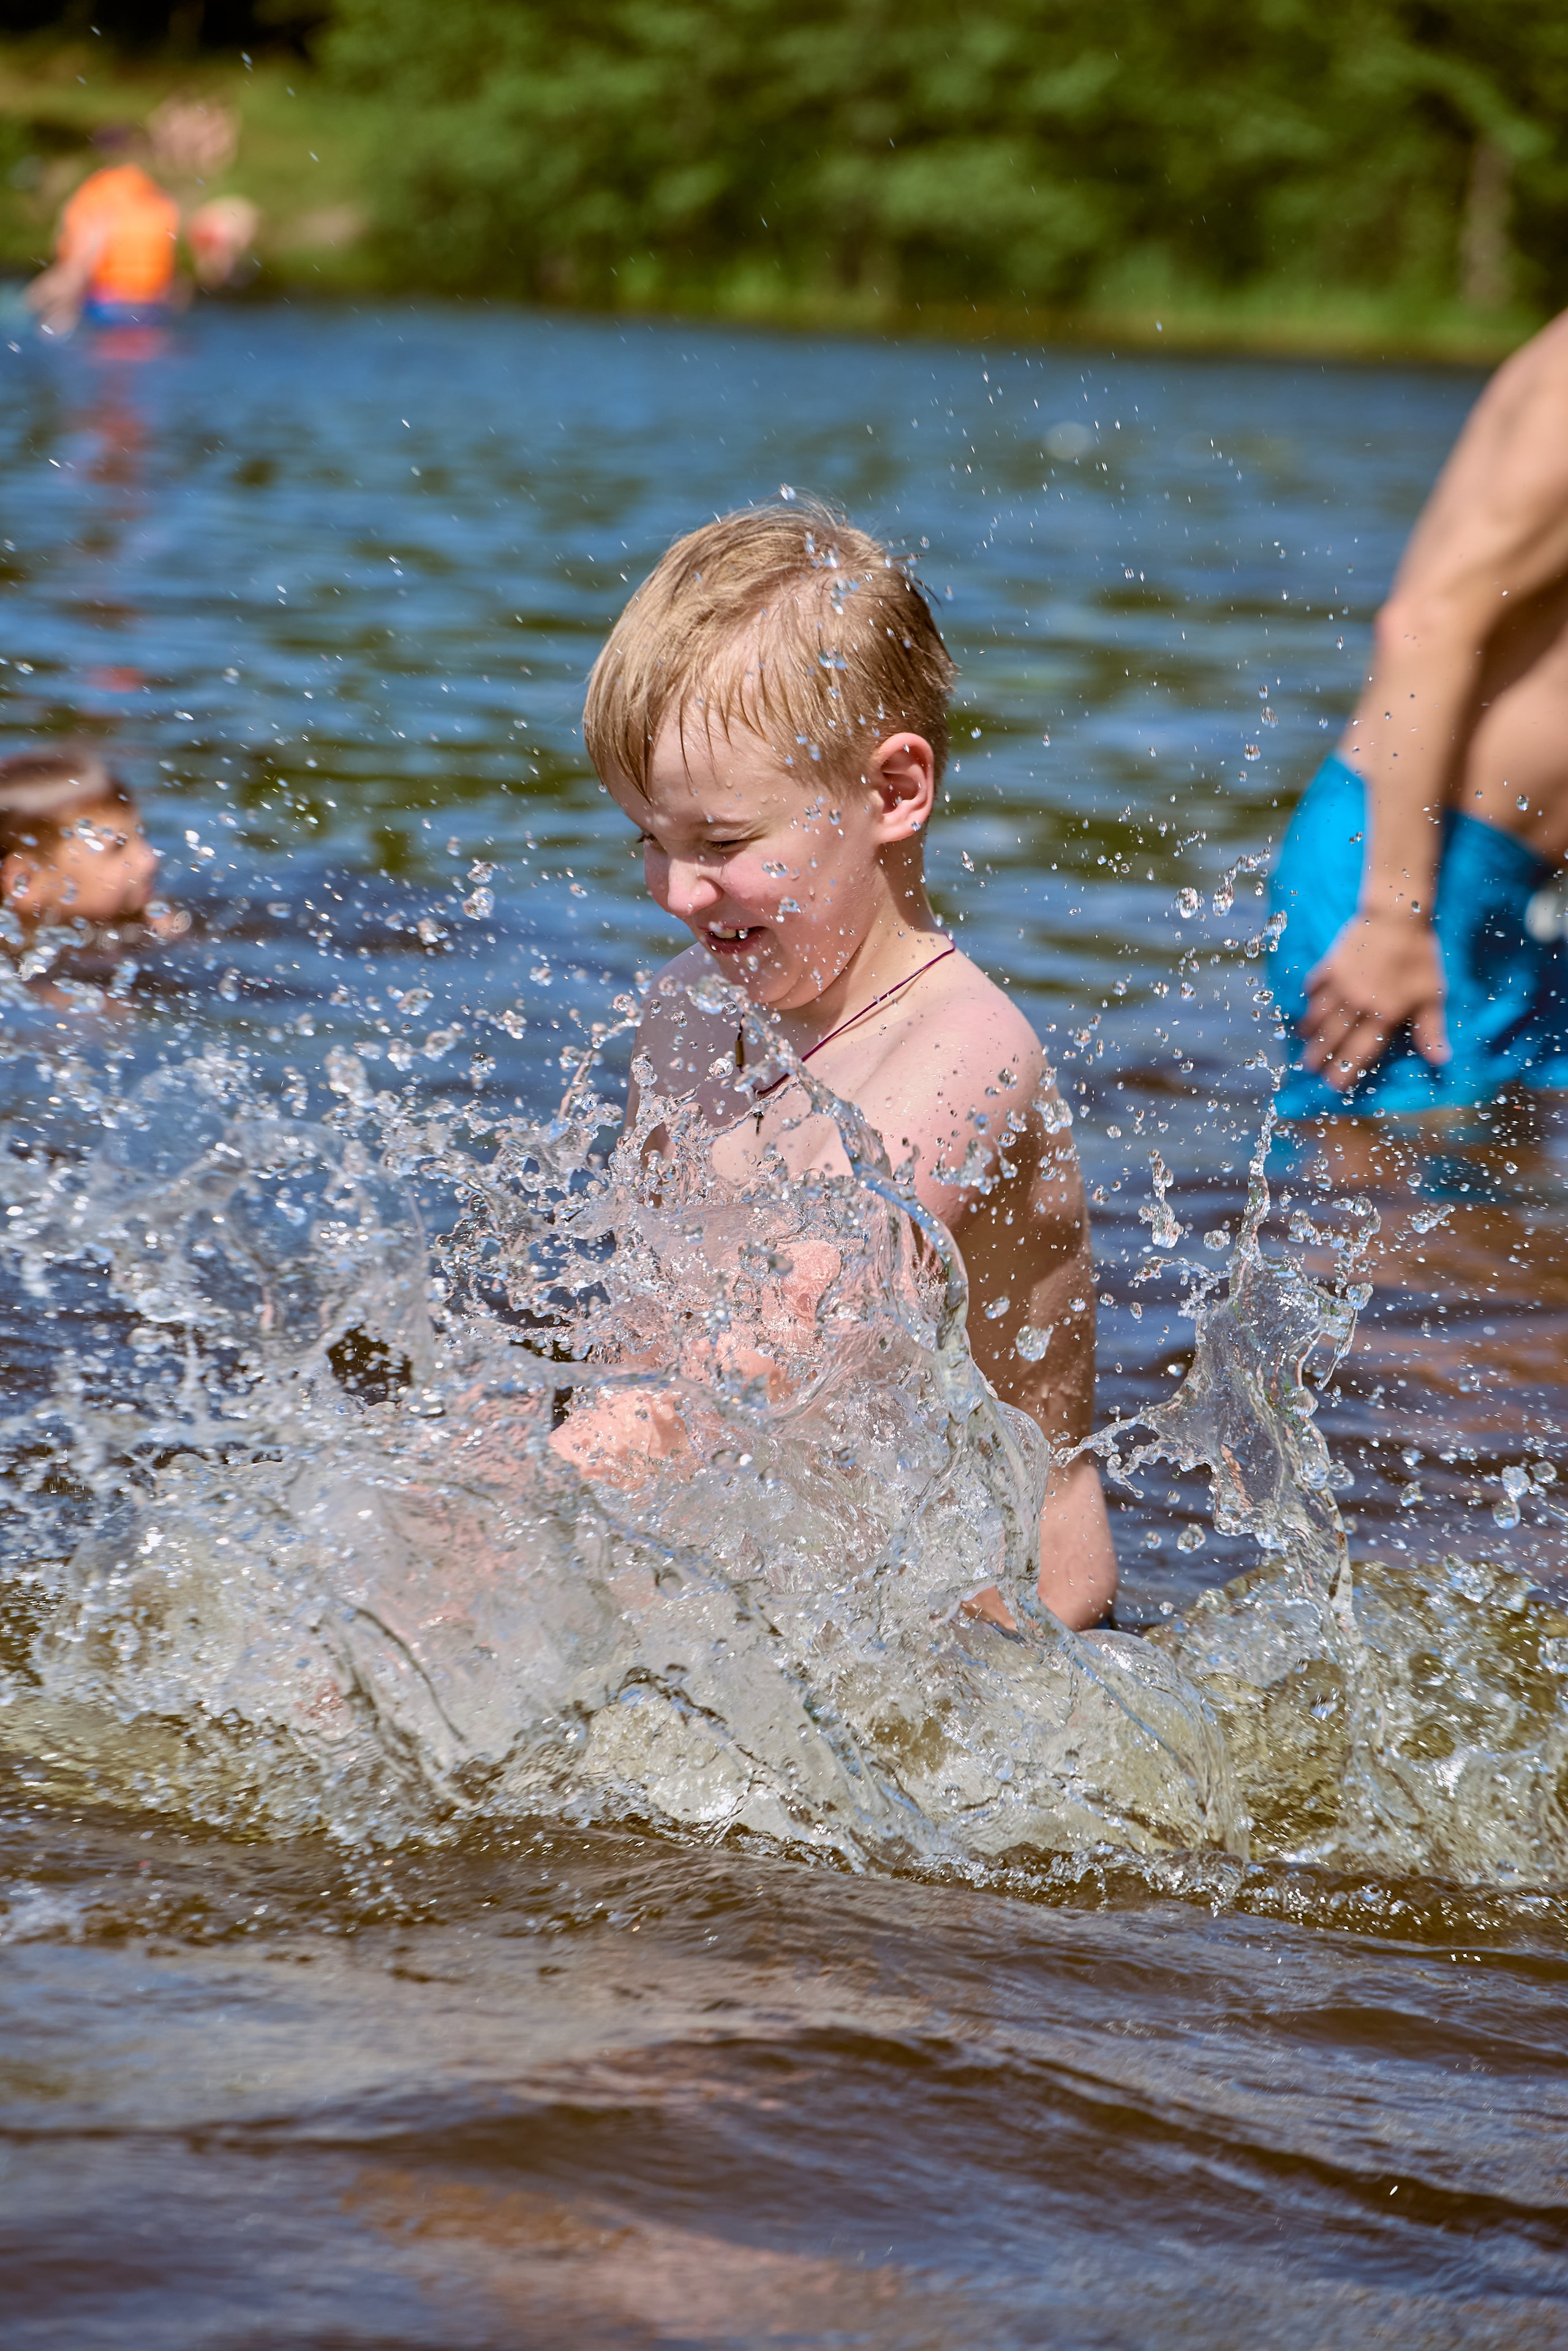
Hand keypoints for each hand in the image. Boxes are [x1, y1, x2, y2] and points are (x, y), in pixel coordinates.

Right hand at [1301, 914, 1447, 1090]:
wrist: (1397, 916)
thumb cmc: (1420, 958)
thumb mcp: (1432, 996)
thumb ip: (1430, 1030)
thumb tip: (1439, 1061)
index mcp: (1383, 1015)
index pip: (1359, 1052)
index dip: (1345, 1071)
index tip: (1334, 1087)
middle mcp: (1357, 1004)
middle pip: (1333, 1037)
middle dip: (1320, 1057)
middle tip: (1309, 1070)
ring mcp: (1340, 985)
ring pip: (1319, 1015)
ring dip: (1310, 1033)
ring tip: (1303, 1044)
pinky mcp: (1331, 965)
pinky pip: (1315, 986)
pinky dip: (1310, 997)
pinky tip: (1306, 1005)